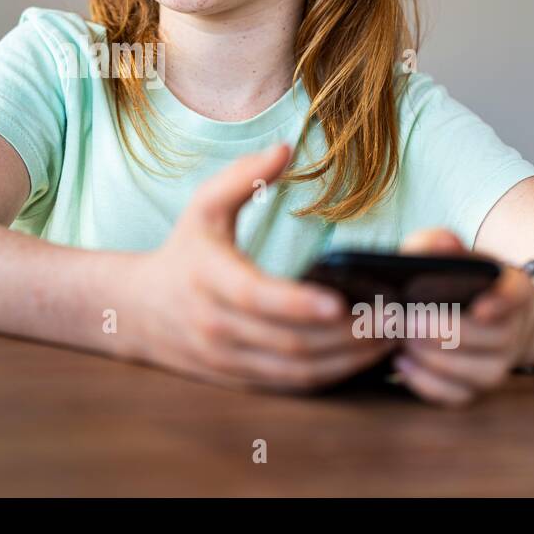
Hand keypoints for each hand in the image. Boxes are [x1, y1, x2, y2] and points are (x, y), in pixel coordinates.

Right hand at [123, 143, 393, 393]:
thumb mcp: (203, 206)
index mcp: (208, 278)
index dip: (298, 302)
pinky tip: (363, 356)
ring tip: (390, 337)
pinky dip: (332, 375)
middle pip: (289, 341)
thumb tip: (284, 148)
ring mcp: (229, 360)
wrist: (140, 312)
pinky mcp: (242, 381)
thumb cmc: (185, 252)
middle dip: (347, 335)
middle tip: (393, 318)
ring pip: (297, 371)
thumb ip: (243, 176)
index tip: (341, 299)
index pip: (255, 296)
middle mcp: (216, 326)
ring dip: (349, 360)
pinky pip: (293, 385)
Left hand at [391, 227, 533, 405]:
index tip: (480, 307)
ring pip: (478, 373)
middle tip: (409, 322)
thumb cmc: (454, 282)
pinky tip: (401, 364)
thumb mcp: (447, 256)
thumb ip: (437, 244)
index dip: (502, 302)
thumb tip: (443, 244)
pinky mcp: (477, 388)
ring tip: (403, 342)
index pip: (516, 294)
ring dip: (435, 360)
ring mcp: (499, 364)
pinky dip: (428, 384)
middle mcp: (513, 329)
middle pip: (493, 339)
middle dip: (447, 333)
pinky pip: (459, 397)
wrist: (472, 317)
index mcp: (511, 289)